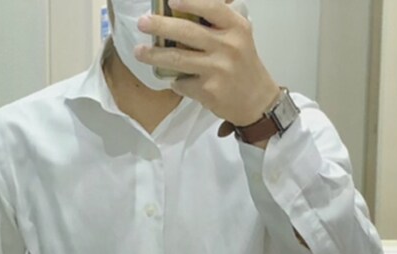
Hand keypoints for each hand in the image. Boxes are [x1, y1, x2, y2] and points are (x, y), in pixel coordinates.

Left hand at [135, 0, 279, 127]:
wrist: (256, 100)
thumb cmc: (243, 64)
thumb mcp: (239, 35)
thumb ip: (218, 21)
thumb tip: (183, 8)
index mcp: (236, 27)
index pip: (211, 8)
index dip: (190, 2)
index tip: (170, 1)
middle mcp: (228, 46)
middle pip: (187, 33)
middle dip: (161, 27)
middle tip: (142, 23)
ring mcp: (217, 70)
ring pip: (178, 60)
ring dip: (155, 56)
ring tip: (139, 52)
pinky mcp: (209, 91)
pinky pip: (183, 83)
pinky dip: (175, 81)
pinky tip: (173, 80)